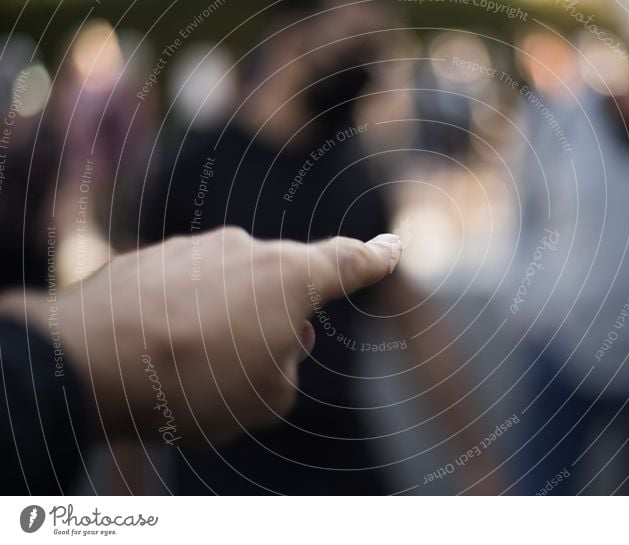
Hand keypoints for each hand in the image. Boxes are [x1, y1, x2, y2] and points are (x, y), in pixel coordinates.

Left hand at [2, 227, 401, 444]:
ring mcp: (194, 249)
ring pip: (230, 288)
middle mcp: (245, 249)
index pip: (347, 263)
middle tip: (253, 365)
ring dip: (225, 322)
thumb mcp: (268, 398)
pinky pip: (185, 289)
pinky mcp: (150, 258)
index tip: (392, 246)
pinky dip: (183, 316)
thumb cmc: (194, 383)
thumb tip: (276, 343)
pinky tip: (160, 349)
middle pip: (280, 285)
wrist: (86, 364)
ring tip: (192, 366)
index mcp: (289, 277)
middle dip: (277, 321)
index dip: (374, 259)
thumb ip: (289, 364)